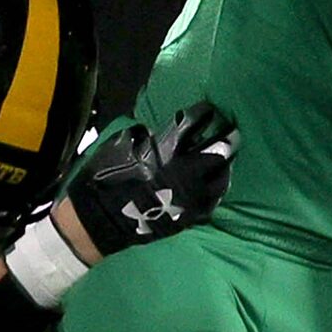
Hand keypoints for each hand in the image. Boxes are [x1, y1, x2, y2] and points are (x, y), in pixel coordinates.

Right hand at [62, 104, 237, 259]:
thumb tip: (156, 133)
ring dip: (224, 169)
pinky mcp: (185, 218)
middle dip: (225, 143)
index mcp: (165, 154)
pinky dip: (215, 192)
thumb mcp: (119, 149)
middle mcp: (182, 175)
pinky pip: (210, 203)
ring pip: (218, 181)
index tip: (211, 110)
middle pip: (215, 156)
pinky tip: (217, 186)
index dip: (204, 116)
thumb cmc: (105, 180)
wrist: (98, 221)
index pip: (192, 128)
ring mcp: (187, 199)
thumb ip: (145, 139)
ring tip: (228, 161)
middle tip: (233, 135)